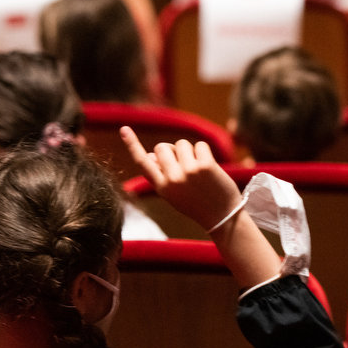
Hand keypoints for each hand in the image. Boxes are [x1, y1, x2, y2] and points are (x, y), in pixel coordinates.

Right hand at [120, 126, 242, 230]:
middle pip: (162, 147)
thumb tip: (151, 154)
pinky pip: (200, 145)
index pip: (142, 163)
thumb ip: (161, 175)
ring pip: (182, 144)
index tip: (124, 129)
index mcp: (161, 188)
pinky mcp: (205, 166)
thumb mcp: (173, 194)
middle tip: (185, 164)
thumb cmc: (197, 203)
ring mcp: (189, 172)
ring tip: (198, 169)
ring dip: (190, 151)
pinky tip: (210, 167)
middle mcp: (172, 179)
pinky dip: (204, 152)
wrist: (223, 218)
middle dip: (172, 151)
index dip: (132, 144)